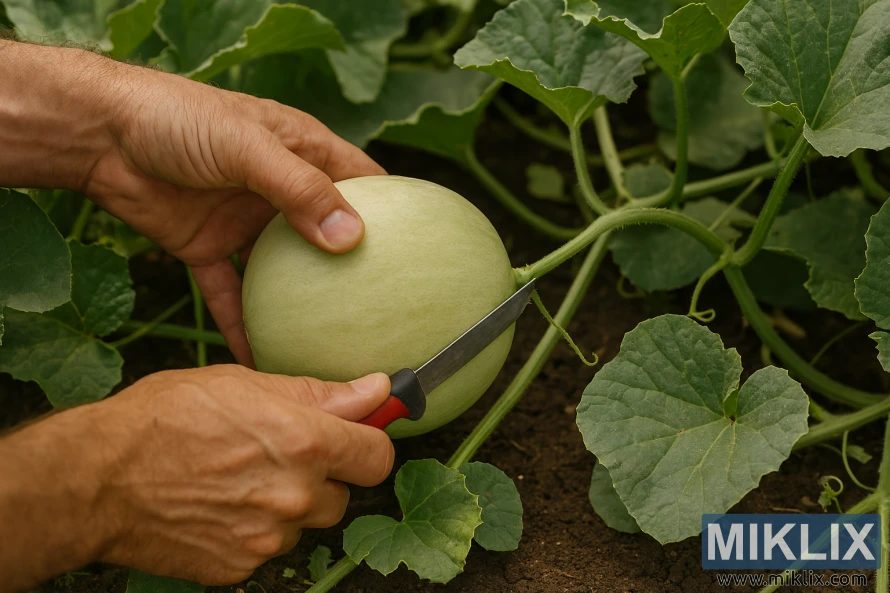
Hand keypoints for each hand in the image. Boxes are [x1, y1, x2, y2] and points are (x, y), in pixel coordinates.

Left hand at [0, 41, 384, 365]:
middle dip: (355, 269)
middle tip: (385, 311)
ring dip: (304, 305)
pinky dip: (243, 324)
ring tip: (334, 343)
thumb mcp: (248, 147)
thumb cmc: (179, 120)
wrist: (101, 136)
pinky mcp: (208, 248)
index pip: (363, 182)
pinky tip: (262, 357)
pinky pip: (232, 293)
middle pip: (329, 234)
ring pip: (285, 272)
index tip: (422, 250)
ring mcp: (245, 223)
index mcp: (302, 153)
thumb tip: (351, 237)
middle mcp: (280, 191)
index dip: (394, 210)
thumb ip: (298, 190)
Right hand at [0, 366, 393, 589]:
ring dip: (286, 506)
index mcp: (305, 443)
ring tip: (237, 480)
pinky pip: (268, 549)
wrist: (97, 480)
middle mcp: (295, 496)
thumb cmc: (164, 419)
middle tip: (274, 455)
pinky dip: (253, 531)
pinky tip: (219, 507)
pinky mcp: (240, 568)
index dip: (368, 444)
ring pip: (305, 523)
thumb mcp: (244, 385)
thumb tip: (378, 390)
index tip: (354, 438)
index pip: (378, 456)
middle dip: (320, 477)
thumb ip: (321, 394)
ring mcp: (268, 538)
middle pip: (342, 494)